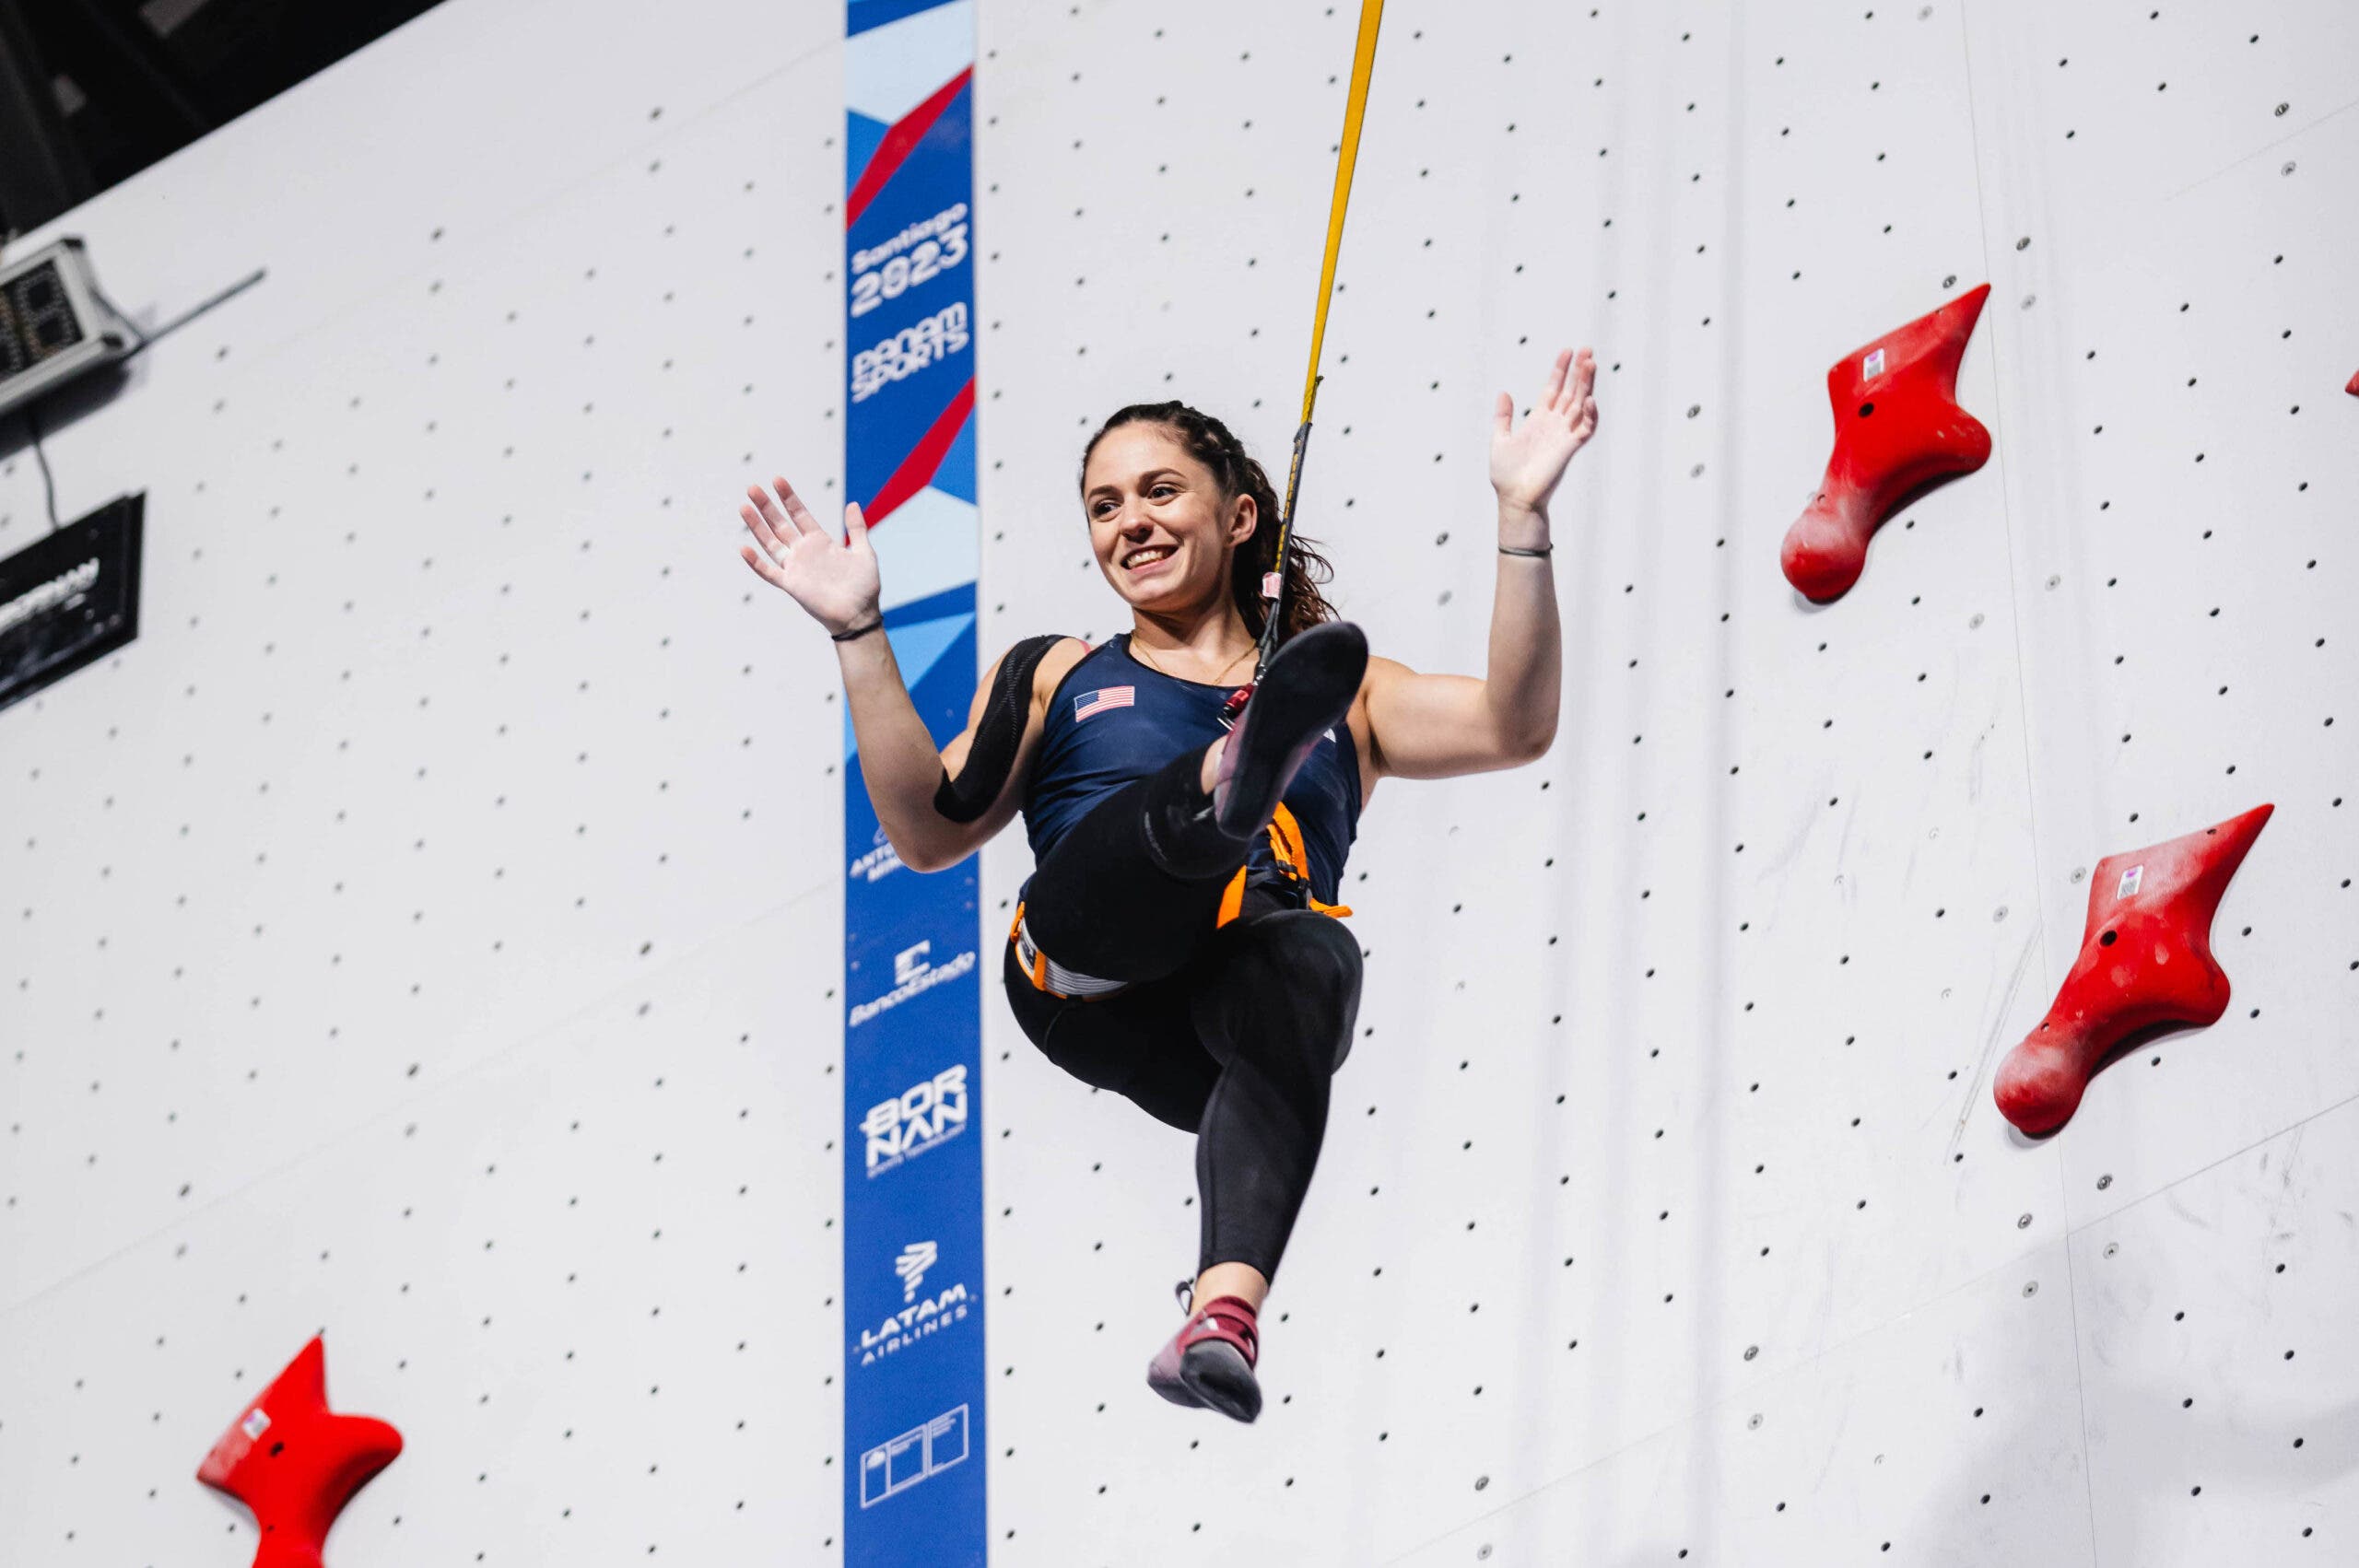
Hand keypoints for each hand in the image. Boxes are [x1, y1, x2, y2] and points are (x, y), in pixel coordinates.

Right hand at [738, 476, 881, 634]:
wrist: (859, 615)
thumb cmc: (864, 586)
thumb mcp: (865, 553)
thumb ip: (857, 529)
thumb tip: (852, 504)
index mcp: (821, 542)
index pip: (800, 514)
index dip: (789, 498)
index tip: (777, 480)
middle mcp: (804, 552)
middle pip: (780, 525)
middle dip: (767, 507)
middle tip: (753, 488)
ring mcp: (796, 567)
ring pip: (771, 543)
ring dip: (757, 527)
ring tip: (744, 508)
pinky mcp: (791, 585)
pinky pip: (770, 572)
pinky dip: (756, 562)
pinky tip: (744, 549)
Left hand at [1489, 347, 1598, 521]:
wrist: (1514, 499)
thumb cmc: (1506, 476)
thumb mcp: (1500, 439)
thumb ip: (1503, 416)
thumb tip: (1503, 393)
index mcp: (1539, 420)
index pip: (1553, 389)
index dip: (1560, 370)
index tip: (1567, 351)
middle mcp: (1554, 425)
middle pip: (1571, 392)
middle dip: (1579, 371)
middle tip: (1587, 350)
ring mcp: (1563, 435)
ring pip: (1580, 404)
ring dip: (1586, 385)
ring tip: (1590, 363)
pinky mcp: (1569, 448)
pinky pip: (1585, 428)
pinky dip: (1590, 415)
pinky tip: (1589, 399)